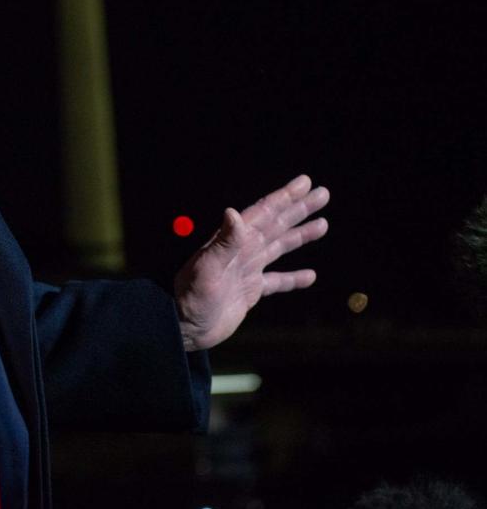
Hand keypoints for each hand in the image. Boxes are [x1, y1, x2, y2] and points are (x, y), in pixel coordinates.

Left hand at [174, 174, 328, 351]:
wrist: (184, 326)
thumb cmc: (191, 295)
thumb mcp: (207, 267)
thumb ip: (224, 242)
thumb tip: (233, 212)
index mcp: (234, 240)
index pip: (264, 213)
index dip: (285, 197)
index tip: (305, 182)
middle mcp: (242, 250)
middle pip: (277, 224)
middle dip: (299, 209)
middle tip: (323, 194)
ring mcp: (247, 270)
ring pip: (280, 247)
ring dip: (300, 235)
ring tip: (323, 224)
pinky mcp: (249, 291)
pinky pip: (277, 282)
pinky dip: (293, 278)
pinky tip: (310, 275)